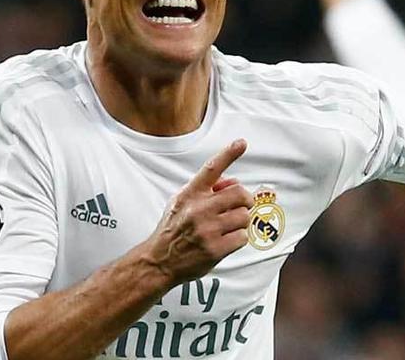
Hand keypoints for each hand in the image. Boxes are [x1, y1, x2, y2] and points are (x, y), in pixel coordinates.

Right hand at [143, 140, 253, 284]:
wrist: (159, 261)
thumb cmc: (172, 230)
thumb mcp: (181, 202)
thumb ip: (206, 190)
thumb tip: (233, 182)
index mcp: (190, 194)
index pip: (212, 168)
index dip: (228, 154)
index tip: (241, 143)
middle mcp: (199, 209)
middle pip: (239, 194)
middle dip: (245, 201)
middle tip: (240, 207)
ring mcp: (208, 229)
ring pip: (244, 216)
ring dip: (240, 222)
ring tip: (227, 227)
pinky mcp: (215, 248)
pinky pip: (243, 237)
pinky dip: (238, 238)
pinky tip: (226, 241)